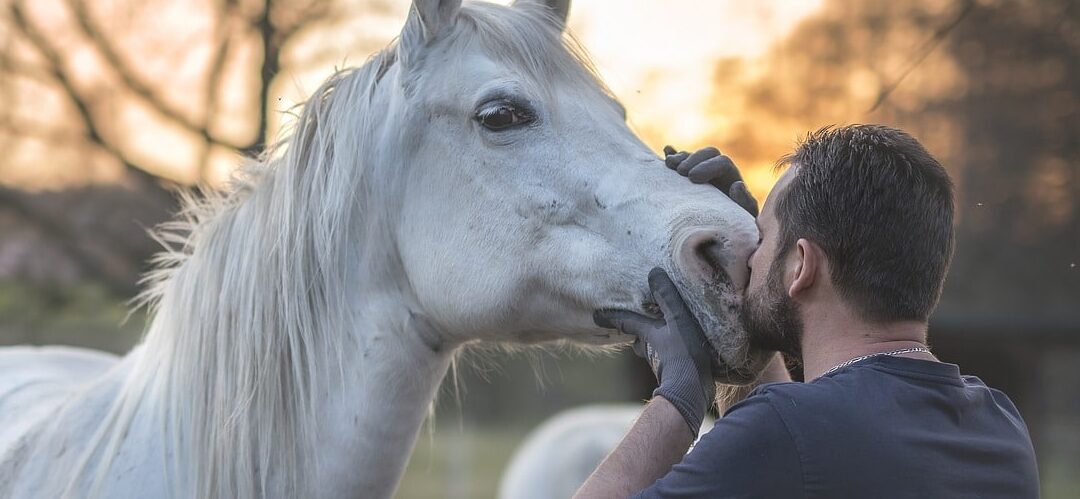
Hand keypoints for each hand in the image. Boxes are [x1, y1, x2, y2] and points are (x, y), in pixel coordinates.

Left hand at [594, 268, 714, 435]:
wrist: (691, 391)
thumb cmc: (683, 354)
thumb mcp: (678, 320)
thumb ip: (667, 297)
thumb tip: (653, 271)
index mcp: (647, 333)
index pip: (625, 321)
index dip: (611, 316)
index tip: (595, 316)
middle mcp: (649, 347)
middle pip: (638, 335)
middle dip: (635, 327)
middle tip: (631, 319)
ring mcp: (661, 360)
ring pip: (651, 345)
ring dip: (653, 338)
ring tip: (662, 329)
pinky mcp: (673, 370)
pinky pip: (667, 354)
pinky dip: (669, 347)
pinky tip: (681, 345)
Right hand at [663, 145, 757, 215]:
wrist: (722, 233)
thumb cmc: (736, 224)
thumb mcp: (743, 215)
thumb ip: (744, 201)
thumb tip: (737, 184)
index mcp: (731, 178)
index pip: (722, 162)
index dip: (708, 167)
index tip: (693, 178)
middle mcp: (718, 171)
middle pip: (708, 154)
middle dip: (693, 159)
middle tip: (681, 172)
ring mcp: (701, 172)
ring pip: (693, 156)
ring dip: (680, 158)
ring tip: (669, 164)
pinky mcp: (686, 177)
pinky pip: (680, 161)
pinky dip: (673, 155)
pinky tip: (667, 151)